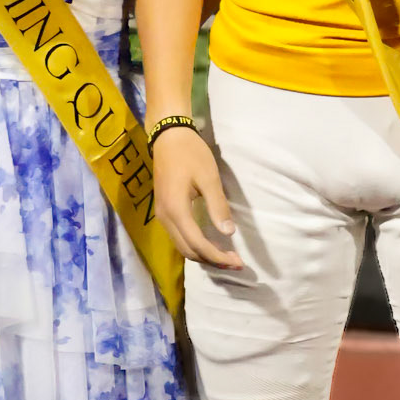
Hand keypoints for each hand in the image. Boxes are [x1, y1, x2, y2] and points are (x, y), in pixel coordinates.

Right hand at [152, 126, 242, 268]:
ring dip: (203, 255)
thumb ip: (217, 206)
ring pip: (181, 246)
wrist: (167, 137)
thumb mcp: (208, 177)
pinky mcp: (163, 211)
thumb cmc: (190, 154)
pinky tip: (209, 244)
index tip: (238, 261)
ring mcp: (161, 215)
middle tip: (235, 262)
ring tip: (225, 257)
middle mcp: (165, 218)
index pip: (198, 244)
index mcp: (176, 210)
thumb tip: (228, 233)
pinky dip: (194, 246)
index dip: (218, 256)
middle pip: (188, 251)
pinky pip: (178, 237)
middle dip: (212, 260)